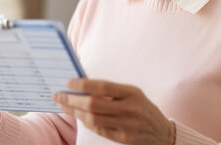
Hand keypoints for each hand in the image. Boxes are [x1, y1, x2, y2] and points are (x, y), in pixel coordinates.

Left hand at [53, 79, 174, 144]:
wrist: (162, 133)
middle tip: (58, 95)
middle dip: (72, 100)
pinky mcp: (124, 139)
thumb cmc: (142, 108)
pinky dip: (86, 122)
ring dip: (75, 112)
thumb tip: (82, 87)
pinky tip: (78, 116)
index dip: (84, 84)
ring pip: (93, 119)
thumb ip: (111, 92)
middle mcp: (130, 109)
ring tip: (64, 106)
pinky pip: (99, 130)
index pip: (103, 86)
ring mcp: (127, 125)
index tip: (68, 82)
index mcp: (132, 92)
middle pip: (94, 104)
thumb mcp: (133, 94)